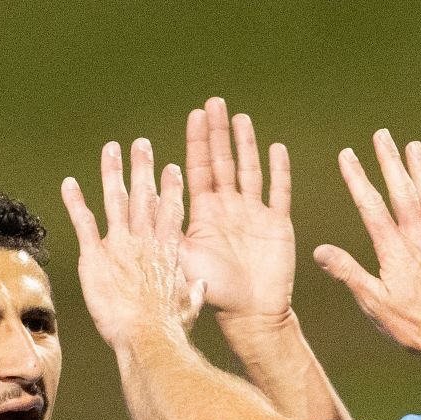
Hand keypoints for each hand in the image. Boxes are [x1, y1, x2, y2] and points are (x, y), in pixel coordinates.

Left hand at [61, 138, 204, 350]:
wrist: (146, 336)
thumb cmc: (169, 327)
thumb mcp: (188, 307)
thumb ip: (194, 291)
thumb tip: (202, 286)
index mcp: (167, 250)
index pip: (170, 211)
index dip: (170, 188)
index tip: (172, 168)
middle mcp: (144, 240)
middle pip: (144, 195)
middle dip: (142, 168)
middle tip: (140, 145)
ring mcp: (119, 245)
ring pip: (115, 200)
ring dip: (112, 172)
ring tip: (110, 149)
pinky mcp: (94, 256)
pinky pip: (83, 223)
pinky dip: (75, 202)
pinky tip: (69, 184)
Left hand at [179, 98, 294, 325]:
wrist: (250, 314)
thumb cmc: (213, 292)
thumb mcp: (182, 259)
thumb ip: (166, 233)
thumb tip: (141, 210)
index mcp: (204, 214)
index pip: (199, 169)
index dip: (197, 142)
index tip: (194, 115)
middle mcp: (228, 208)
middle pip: (223, 161)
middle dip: (218, 133)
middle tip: (214, 102)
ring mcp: (254, 214)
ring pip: (249, 170)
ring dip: (245, 144)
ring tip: (240, 117)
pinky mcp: (277, 223)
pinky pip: (279, 191)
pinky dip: (279, 170)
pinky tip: (275, 148)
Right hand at [313, 130, 420, 363]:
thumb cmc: (413, 326)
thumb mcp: (373, 303)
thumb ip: (348, 272)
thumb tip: (320, 250)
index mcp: (395, 249)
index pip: (371, 206)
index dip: (357, 179)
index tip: (347, 154)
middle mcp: (420, 240)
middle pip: (404, 192)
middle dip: (391, 161)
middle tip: (382, 135)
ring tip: (414, 147)